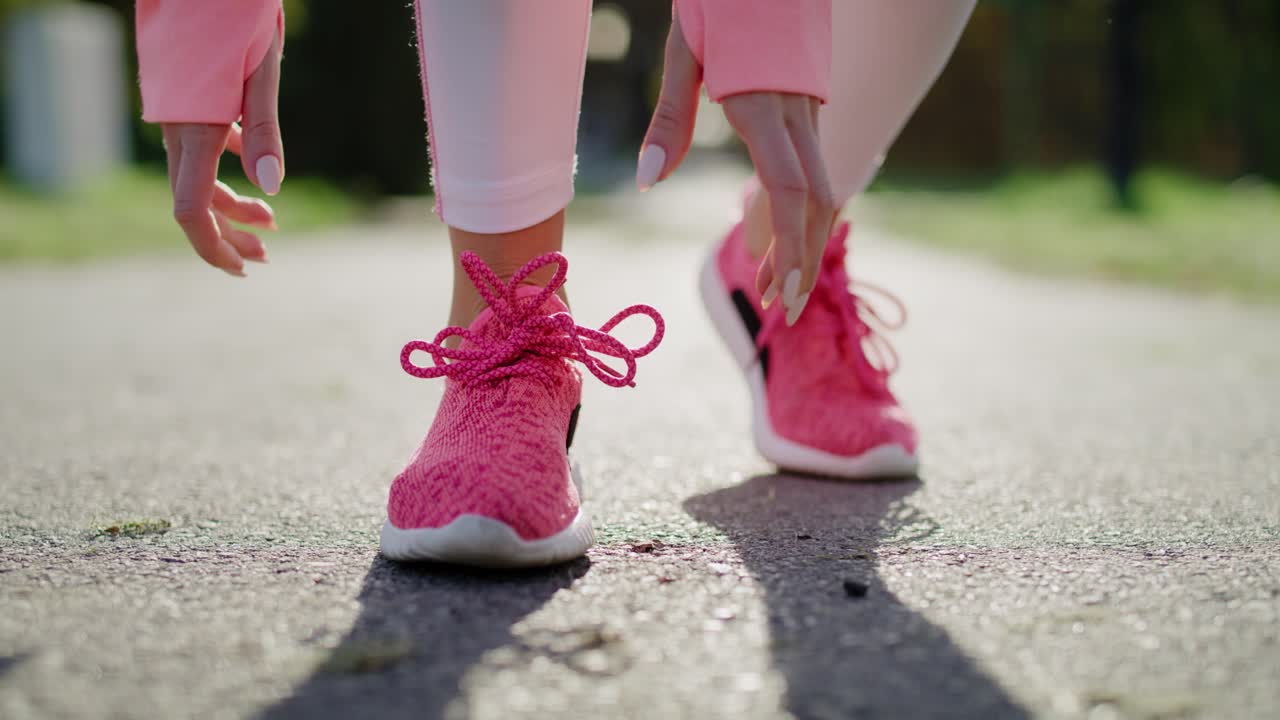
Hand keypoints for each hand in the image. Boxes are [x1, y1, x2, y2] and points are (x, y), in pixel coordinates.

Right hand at [161, 31, 283, 275]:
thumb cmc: (234, 17)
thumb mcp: (259, 73)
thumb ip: (263, 131)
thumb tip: (272, 188)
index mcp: (194, 131)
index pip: (192, 211)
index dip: (214, 247)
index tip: (243, 268)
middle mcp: (177, 130)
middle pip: (195, 202)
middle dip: (229, 235)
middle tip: (266, 256)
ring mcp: (179, 116)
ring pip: (198, 176)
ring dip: (231, 204)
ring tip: (269, 221)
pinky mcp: (188, 100)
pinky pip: (202, 147)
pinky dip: (226, 166)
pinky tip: (252, 169)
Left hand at [637, 15, 836, 325]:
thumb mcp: (684, 51)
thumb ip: (670, 118)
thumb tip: (649, 182)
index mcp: (763, 105)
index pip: (791, 190)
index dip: (789, 245)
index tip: (781, 292)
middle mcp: (797, 113)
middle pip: (817, 200)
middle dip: (804, 259)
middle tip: (785, 311)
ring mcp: (810, 109)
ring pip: (823, 186)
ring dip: (806, 240)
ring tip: (781, 284)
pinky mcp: (810, 105)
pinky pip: (816, 167)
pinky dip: (806, 210)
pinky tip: (786, 234)